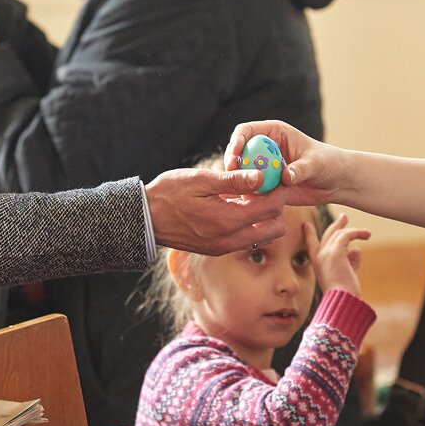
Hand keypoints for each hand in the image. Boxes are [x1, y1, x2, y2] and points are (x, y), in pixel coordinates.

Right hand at [145, 168, 286, 254]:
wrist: (145, 219)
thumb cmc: (169, 194)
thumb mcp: (200, 180)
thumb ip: (233, 181)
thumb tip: (261, 176)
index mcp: (227, 220)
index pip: (271, 208)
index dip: (279, 190)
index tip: (277, 176)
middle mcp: (229, 239)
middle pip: (275, 228)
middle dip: (277, 207)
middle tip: (266, 187)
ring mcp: (224, 247)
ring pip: (263, 236)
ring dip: (265, 218)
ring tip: (250, 196)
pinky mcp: (217, 250)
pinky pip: (246, 240)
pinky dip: (250, 224)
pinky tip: (237, 206)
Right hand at [226, 120, 350, 206]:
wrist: (335, 182)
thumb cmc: (328, 163)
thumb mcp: (316, 163)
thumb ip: (300, 169)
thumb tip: (286, 177)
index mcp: (273, 134)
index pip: (245, 132)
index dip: (236, 142)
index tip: (234, 156)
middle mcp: (264, 150)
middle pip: (238, 154)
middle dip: (232, 166)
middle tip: (231, 179)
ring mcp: (263, 169)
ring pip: (242, 175)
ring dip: (239, 184)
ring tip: (241, 195)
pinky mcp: (266, 186)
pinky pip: (252, 191)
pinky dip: (249, 198)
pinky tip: (249, 207)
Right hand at [305, 213, 369, 295]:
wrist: (343, 301)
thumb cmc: (345, 294)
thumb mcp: (347, 275)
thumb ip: (351, 262)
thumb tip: (357, 249)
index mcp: (317, 265)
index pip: (311, 245)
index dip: (310, 235)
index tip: (306, 225)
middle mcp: (319, 257)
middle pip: (326, 235)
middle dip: (335, 225)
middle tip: (344, 217)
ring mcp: (326, 253)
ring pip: (338, 234)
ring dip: (353, 230)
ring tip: (366, 232)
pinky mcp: (336, 251)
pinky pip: (347, 235)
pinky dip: (358, 233)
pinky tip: (367, 235)